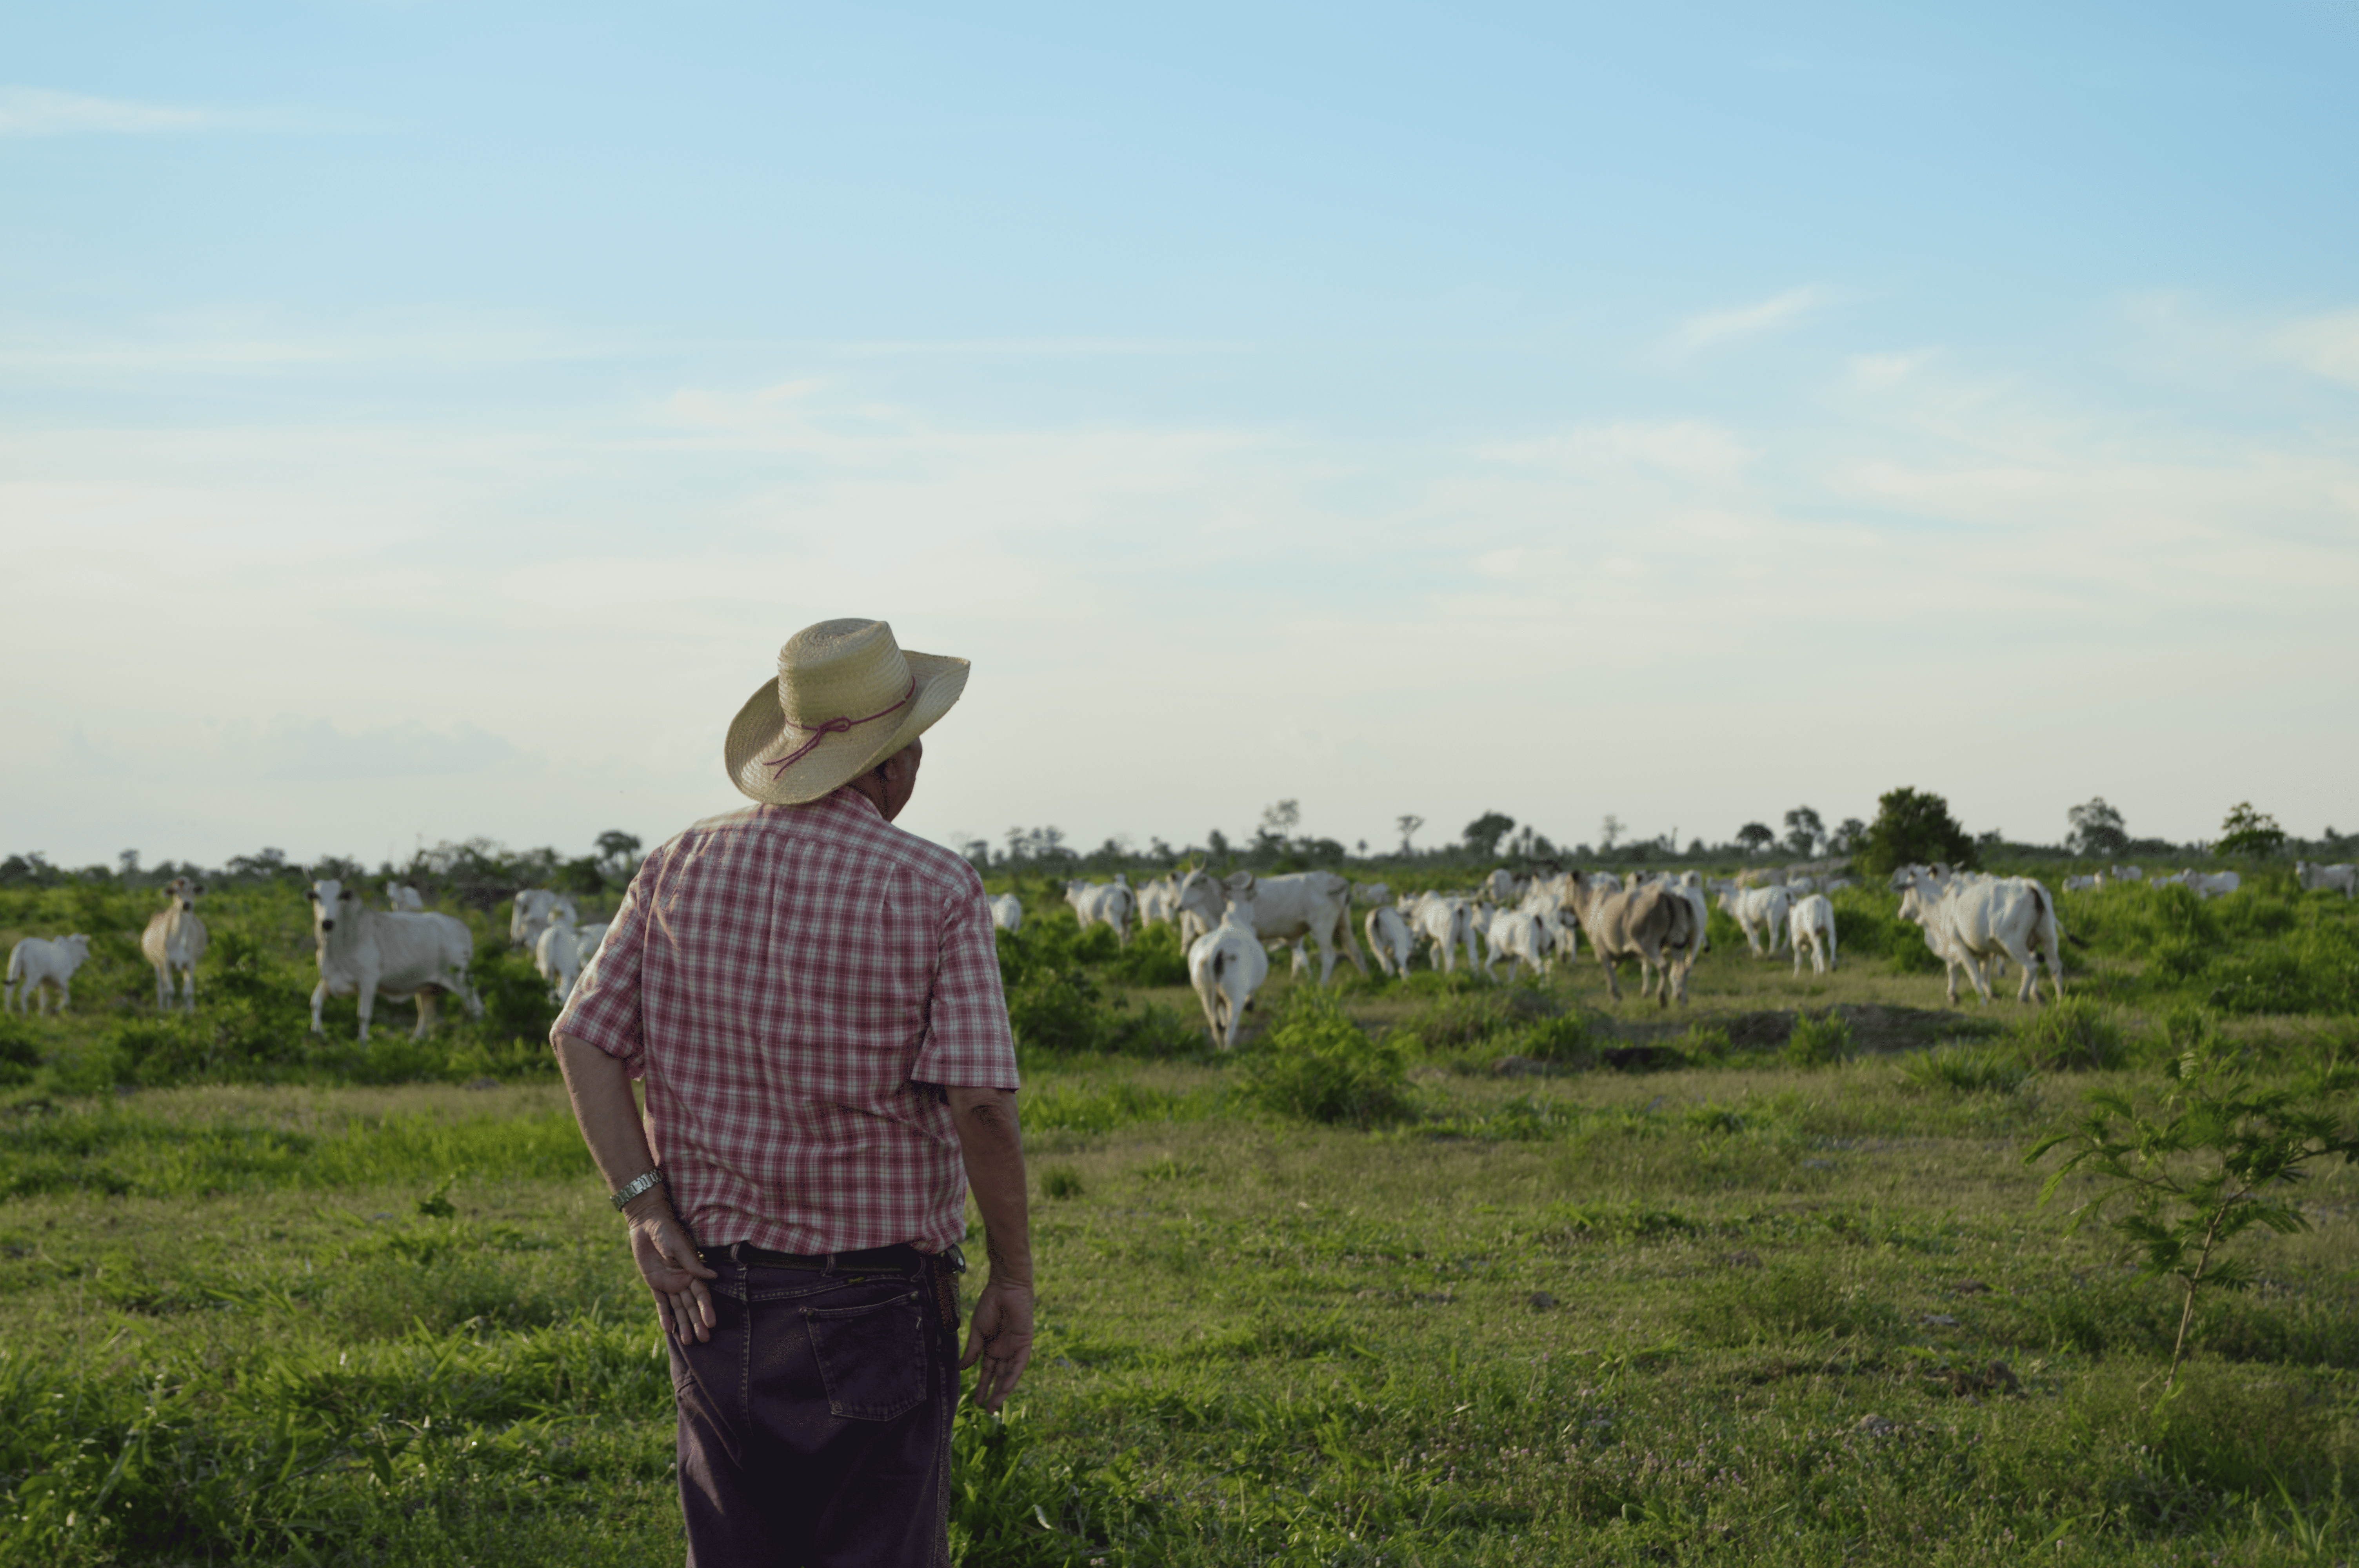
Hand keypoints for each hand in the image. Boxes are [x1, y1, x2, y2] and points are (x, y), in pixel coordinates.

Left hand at [627, 1196, 718, 1341]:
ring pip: (678, 1308)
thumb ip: (693, 1263)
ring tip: (687, 1341)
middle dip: (697, 1322)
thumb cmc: (667, 1231)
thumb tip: (713, 1276)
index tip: (711, 1323)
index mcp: (693, 1270)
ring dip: (683, 1323)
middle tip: (703, 1339)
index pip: (701, 1293)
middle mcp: (683, 1279)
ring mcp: (669, 1283)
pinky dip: (664, 1316)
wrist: (647, 1224)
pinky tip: (669, 1329)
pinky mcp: (655, 1283)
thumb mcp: (679, 1245)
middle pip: (691, 1305)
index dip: (706, 1308)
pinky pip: (661, 1303)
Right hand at [958, 1275, 1034, 1410]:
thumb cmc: (990, 1305)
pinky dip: (1013, 1376)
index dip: (983, 1386)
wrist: (1005, 1287)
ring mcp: (1014, 1348)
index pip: (988, 1372)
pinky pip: (1019, 1364)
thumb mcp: (977, 1331)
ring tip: (994, 1406)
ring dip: (1003, 1390)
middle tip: (987, 1411)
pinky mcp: (1024, 1343)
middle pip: (999, 1376)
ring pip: (1009, 1374)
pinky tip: (1006, 1389)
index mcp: (992, 1347)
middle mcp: (1004, 1350)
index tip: (976, 1401)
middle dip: (993, 1393)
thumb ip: (972, 1350)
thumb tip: (962, 1369)